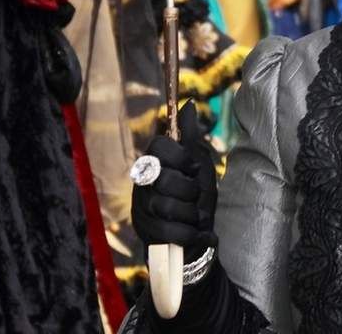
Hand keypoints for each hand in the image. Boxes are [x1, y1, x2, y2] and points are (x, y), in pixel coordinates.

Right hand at [132, 101, 217, 255]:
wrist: (196, 239)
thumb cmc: (196, 197)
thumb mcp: (200, 164)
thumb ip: (191, 136)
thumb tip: (189, 103)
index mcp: (155, 160)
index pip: (159, 146)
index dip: (180, 157)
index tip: (193, 167)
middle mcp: (142, 181)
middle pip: (165, 180)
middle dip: (190, 192)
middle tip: (196, 197)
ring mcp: (141, 206)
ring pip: (166, 206)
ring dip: (192, 215)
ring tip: (196, 217)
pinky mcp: (144, 232)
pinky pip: (167, 231)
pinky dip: (190, 234)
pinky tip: (196, 233)